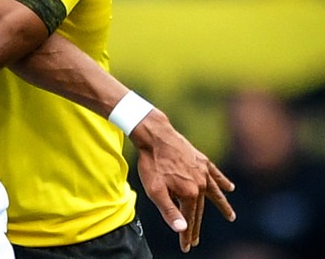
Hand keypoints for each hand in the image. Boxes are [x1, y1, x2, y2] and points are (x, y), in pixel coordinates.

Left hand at [130, 109, 234, 252]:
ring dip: (222, 206)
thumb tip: (182, 229)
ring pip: (215, 193)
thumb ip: (169, 211)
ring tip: (231, 217)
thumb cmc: (152, 163)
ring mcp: (203, 172)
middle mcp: (201, 184)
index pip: (189, 219)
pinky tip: (230, 188)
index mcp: (190, 194)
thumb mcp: (155, 190)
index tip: (186, 248)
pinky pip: (215, 174)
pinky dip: (223, 181)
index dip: (186, 235)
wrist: (155, 136)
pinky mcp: (202, 160)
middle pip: (199, 209)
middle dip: (195, 226)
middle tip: (194, 240)